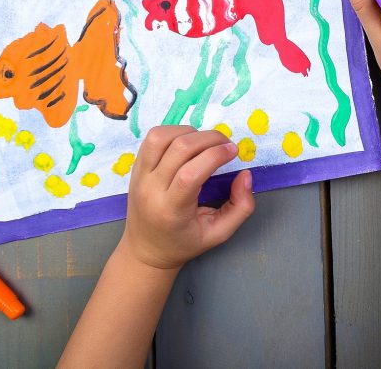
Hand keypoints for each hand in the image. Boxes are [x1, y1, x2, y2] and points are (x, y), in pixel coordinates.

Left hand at [118, 126, 254, 270]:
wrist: (146, 249)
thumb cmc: (184, 242)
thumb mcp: (219, 233)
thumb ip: (241, 207)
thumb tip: (245, 175)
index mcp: (171, 210)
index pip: (191, 174)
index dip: (215, 155)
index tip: (234, 151)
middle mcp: (151, 190)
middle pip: (179, 149)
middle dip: (210, 138)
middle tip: (226, 145)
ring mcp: (139, 176)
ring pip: (161, 137)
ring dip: (189, 132)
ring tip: (205, 143)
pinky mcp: (135, 167)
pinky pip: (152, 139)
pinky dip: (173, 132)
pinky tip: (188, 142)